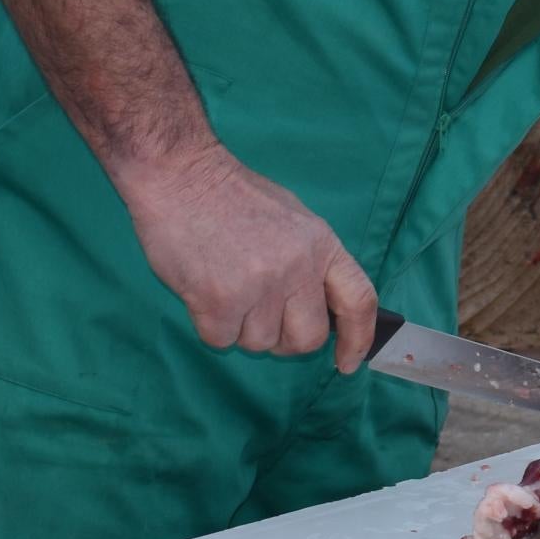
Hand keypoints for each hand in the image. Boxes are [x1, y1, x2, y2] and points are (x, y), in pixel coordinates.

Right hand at [120, 142, 379, 365]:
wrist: (181, 175)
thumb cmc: (235, 198)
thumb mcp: (295, 221)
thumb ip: (312, 264)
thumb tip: (321, 308)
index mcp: (322, 245)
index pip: (359, 301)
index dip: (358, 339)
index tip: (346, 363)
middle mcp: (298, 268)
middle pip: (308, 339)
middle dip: (285, 339)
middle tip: (261, 315)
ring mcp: (259, 286)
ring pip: (260, 344)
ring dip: (241, 327)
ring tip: (227, 286)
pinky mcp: (219, 301)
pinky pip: (221, 340)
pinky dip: (211, 325)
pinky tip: (203, 290)